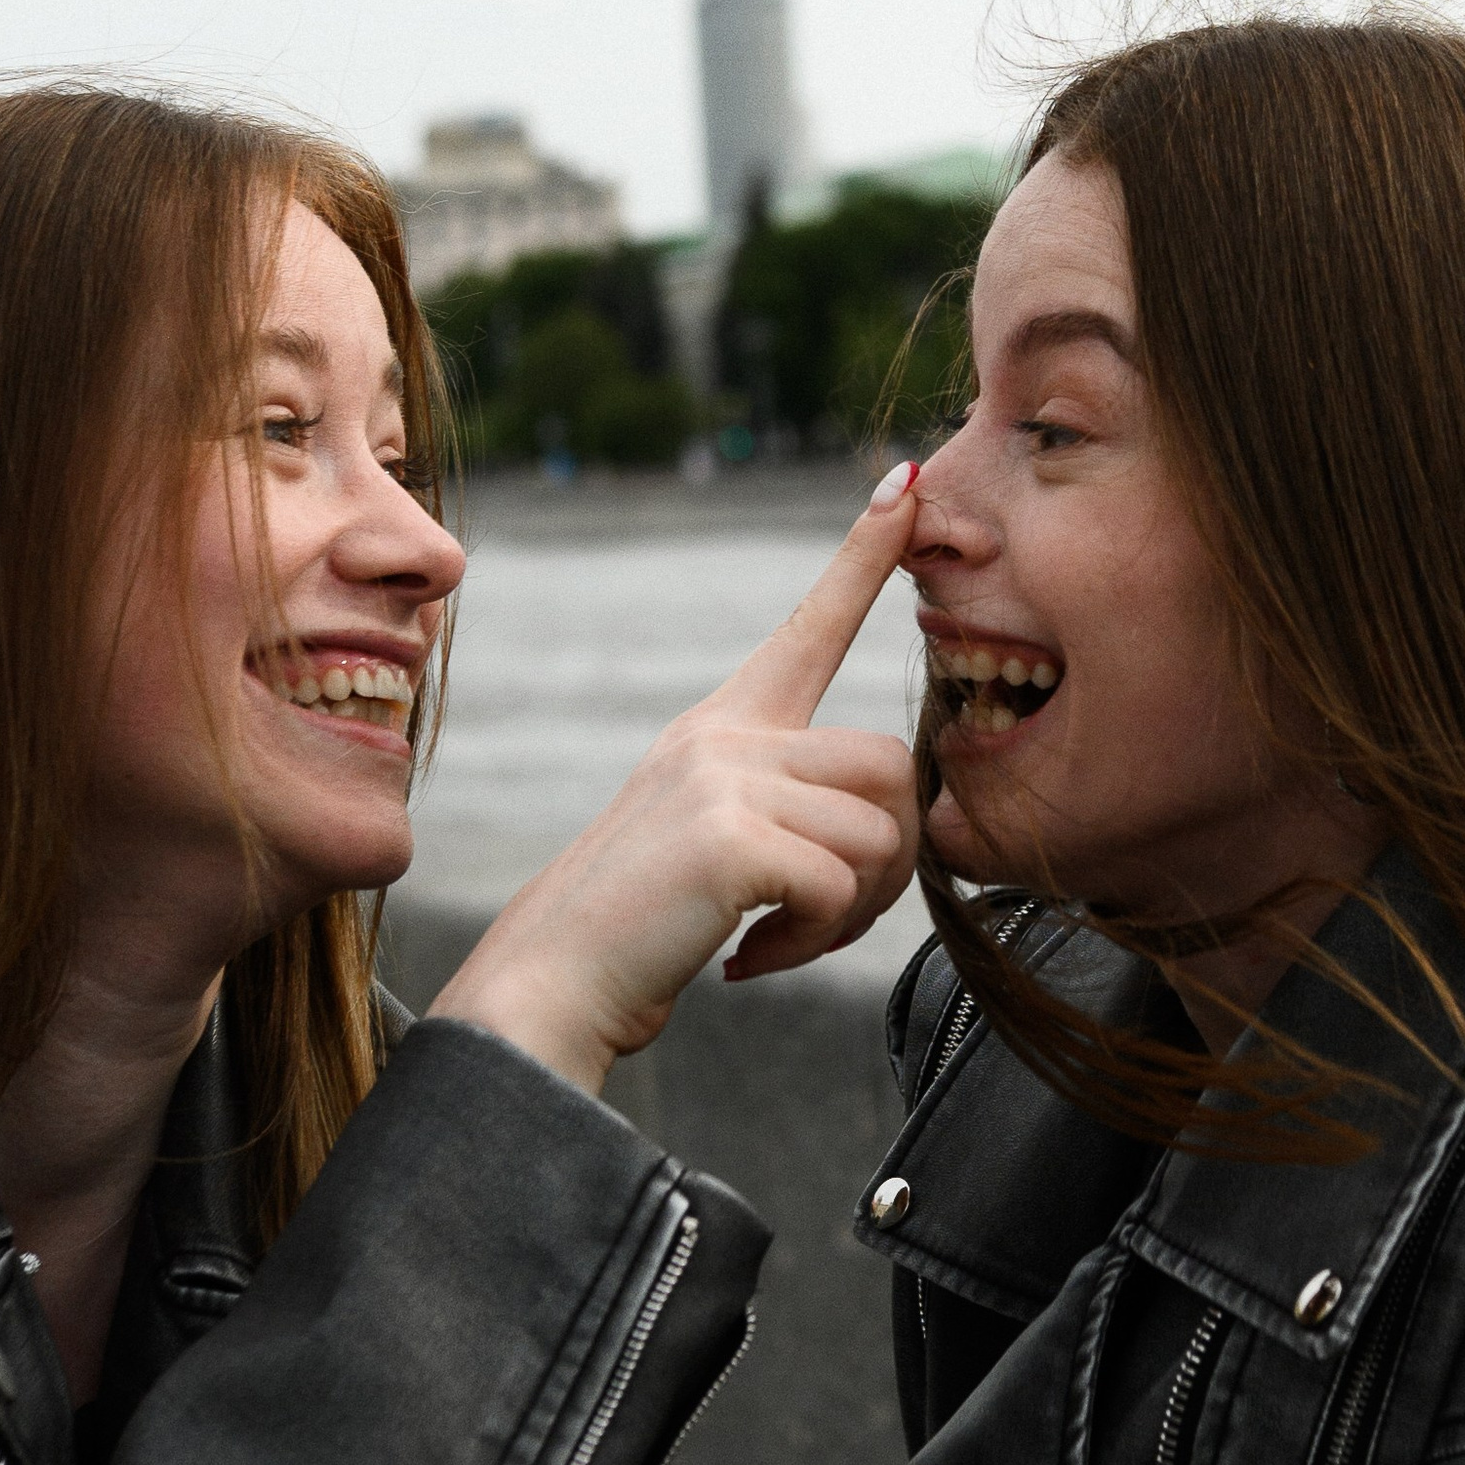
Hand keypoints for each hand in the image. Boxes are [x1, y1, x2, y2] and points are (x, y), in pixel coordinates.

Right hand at [429, 470, 922, 1089]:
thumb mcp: (714, 835)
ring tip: (777, 934)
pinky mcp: (730, 838)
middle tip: (826, 916)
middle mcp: (725, 735)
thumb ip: (789, 805)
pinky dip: (812, 941)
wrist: (551, 982)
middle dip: (888, 858)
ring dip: (852, 911)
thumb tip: (893, 825)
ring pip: (881, 833)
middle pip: (892, 765)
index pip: (811, 624)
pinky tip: (748, 955)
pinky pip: (839, 887)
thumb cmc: (644, 923)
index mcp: (725, 726)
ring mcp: (724, 779)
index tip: (913, 482)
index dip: (867, 555)